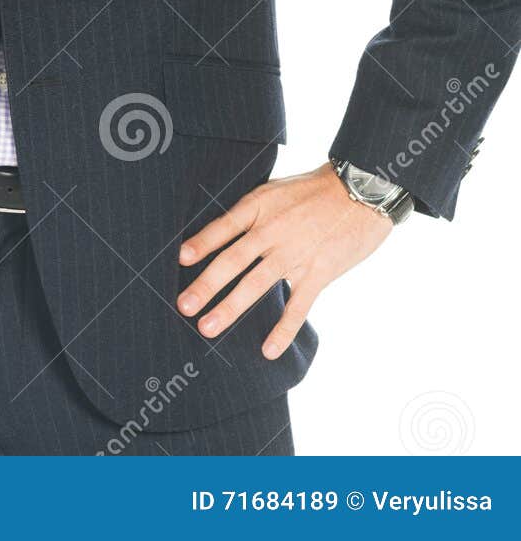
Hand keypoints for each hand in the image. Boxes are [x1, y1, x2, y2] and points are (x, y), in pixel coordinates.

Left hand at [176, 160, 393, 358]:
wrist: (360, 191)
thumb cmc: (314, 190)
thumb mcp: (275, 189)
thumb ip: (251, 210)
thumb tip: (223, 233)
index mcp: (260, 205)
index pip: (223, 226)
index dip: (201, 243)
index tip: (181, 260)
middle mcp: (272, 230)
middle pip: (232, 260)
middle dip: (206, 285)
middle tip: (184, 307)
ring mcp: (295, 253)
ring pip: (256, 285)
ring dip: (230, 308)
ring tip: (208, 328)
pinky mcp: (319, 273)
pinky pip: (297, 306)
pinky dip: (283, 330)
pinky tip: (268, 351)